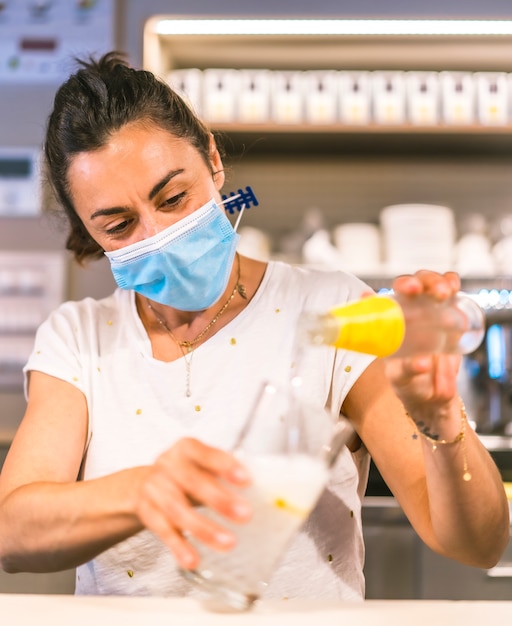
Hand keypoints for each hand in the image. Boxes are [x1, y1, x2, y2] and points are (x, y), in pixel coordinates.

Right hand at [135, 438, 251, 569]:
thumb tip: (265, 492)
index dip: (225, 465)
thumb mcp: (201, 465)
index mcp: (186, 448)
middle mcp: (168, 465)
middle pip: (192, 482)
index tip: (247, 480)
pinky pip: (163, 531)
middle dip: (219, 500)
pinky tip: (193, 559)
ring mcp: (155, 488)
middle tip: (244, 515)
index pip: (205, 453)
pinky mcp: (147, 513)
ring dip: (203, 528)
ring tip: (227, 543)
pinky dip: (179, 546)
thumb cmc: (185, 474)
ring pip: (178, 509)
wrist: (143, 484)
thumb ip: (225, 475)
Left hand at [384, 270, 461, 419]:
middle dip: (417, 281)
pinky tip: (454, 286)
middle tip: (420, 291)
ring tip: (443, 292)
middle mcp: (408, 313)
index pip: (386, 298)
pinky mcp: (450, 316)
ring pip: (431, 284)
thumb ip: (408, 370)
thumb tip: (422, 363)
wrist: (433, 394)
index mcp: (389, 325)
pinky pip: (452, 294)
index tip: (397, 290)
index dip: (386, 290)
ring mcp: (430, 311)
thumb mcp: (403, 378)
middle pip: (412, 285)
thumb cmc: (409, 384)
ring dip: (437, 281)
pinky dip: (452, 284)